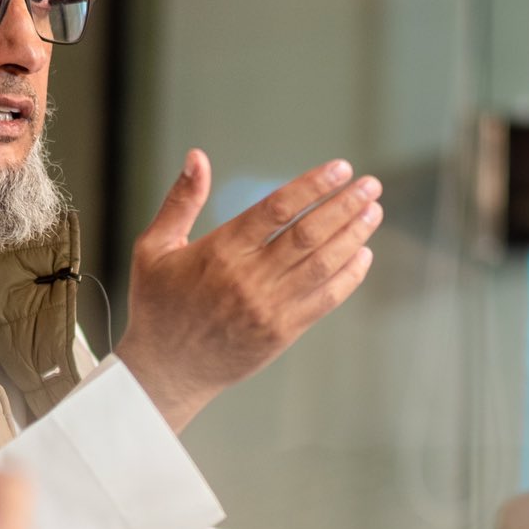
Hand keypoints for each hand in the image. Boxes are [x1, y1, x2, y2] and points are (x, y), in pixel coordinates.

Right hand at [114, 149, 381, 430]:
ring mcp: (269, 307)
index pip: (277, 209)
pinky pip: (324, 300)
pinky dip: (349, 276)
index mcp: (220, 250)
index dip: (313, 186)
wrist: (166, 371)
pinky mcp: (282, 333)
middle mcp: (248, 278)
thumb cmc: (158, 305)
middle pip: (309, 234)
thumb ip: (180, 201)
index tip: (342, 168)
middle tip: (371, 185)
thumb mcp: (154, 248)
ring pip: (323, 265)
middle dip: (345, 206)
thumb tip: (197, 156)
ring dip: (353, 236)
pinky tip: (363, 255)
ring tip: (373, 212)